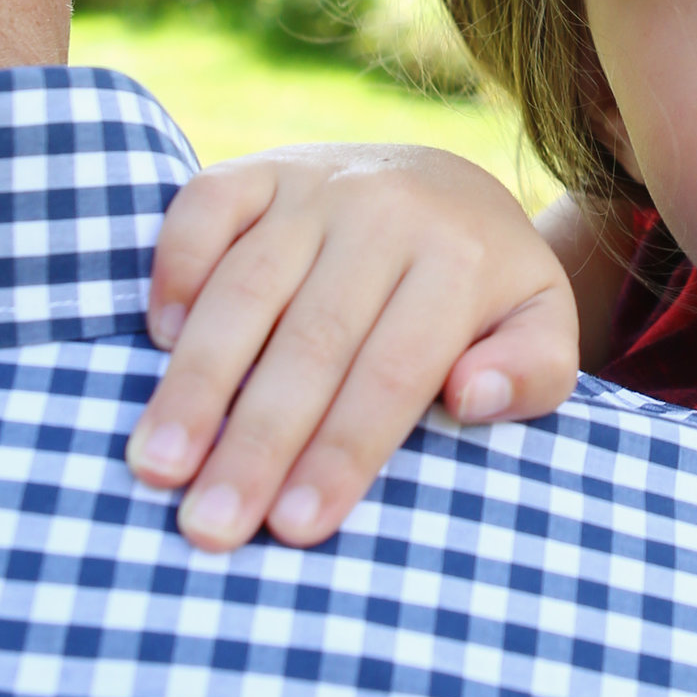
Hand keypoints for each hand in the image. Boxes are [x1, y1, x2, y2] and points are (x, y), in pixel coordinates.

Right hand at [126, 145, 579, 551]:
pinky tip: (155, 346)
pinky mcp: (261, 168)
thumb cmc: (486, 293)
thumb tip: (473, 397)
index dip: (341, 452)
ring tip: (156, 464)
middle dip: (256, 442)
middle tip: (210, 526)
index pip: (391, 373)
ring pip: (245, 286)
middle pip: (311, 341)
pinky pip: (203, 208)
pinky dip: (174, 272)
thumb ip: (531, 371)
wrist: (449, 187)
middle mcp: (385, 213)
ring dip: (195, 381)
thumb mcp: (541, 328)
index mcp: (459, 261)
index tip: (296, 529)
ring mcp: (317, 184)